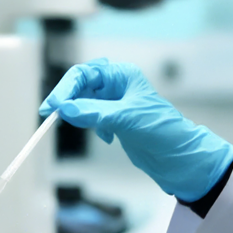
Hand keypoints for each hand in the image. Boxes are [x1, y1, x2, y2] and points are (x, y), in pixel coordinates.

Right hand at [41, 59, 232, 201]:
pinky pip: (91, 118)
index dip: (65, 88)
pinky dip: (91, 126)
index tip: (53, 106)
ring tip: (84, 126)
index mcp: (122, 75)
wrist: (180, 158)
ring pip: (84, 103)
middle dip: (68, 100)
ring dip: (80, 115)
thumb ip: (94, 112)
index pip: (84, 74)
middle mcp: (117, 86)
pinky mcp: (115, 121)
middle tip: (52, 115)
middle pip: (80, 86)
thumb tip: (65, 108)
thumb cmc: (162, 130)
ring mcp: (115, 104)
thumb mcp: (126, 119)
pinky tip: (107, 138)